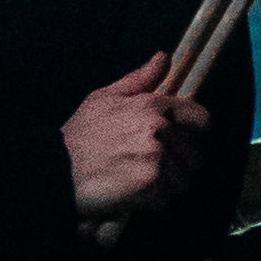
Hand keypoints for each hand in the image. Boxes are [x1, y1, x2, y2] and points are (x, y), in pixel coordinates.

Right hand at [60, 52, 208, 219]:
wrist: (58, 169)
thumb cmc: (80, 134)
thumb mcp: (105, 98)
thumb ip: (140, 79)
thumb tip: (164, 57)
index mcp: (154, 106)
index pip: (202, 119)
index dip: (195, 132)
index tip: (182, 141)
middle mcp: (160, 130)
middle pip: (194, 156)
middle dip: (178, 165)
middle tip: (151, 168)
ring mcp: (157, 159)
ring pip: (182, 181)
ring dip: (166, 186)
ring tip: (139, 182)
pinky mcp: (150, 186)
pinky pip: (166, 199)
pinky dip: (150, 202)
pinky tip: (131, 194)